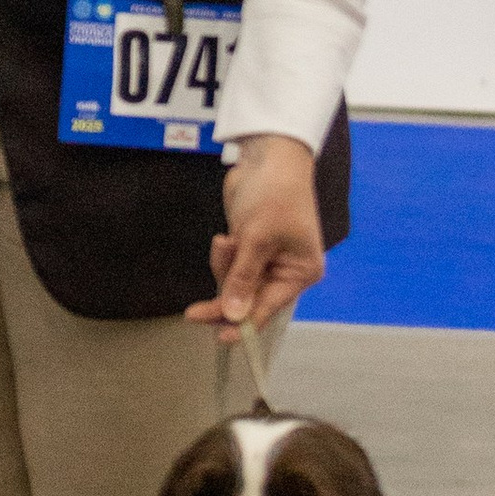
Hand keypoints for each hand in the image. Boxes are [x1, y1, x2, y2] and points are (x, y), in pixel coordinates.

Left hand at [190, 133, 326, 338]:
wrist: (267, 156)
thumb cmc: (274, 194)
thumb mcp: (257, 238)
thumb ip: (243, 279)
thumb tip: (233, 315)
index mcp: (300, 272)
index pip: (268, 308)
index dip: (244, 326)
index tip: (220, 339)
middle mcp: (285, 271)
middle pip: (248, 300)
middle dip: (225, 294)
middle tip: (194, 313)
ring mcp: (265, 260)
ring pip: (234, 284)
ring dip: (223, 267)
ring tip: (227, 241)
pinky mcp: (248, 249)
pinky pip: (228, 267)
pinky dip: (222, 256)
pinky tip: (225, 237)